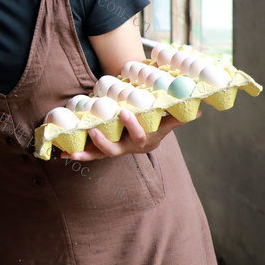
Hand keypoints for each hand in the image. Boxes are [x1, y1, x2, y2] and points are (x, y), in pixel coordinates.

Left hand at [62, 108, 198, 160]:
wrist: (146, 136)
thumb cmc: (156, 123)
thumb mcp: (166, 120)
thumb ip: (177, 114)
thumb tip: (199, 110)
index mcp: (146, 139)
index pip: (141, 134)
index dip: (133, 126)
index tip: (125, 112)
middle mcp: (130, 147)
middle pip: (117, 148)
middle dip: (106, 141)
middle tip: (94, 131)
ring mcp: (116, 150)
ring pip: (102, 154)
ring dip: (88, 151)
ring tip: (73, 150)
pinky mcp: (104, 150)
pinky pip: (91, 154)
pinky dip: (79, 154)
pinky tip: (64, 155)